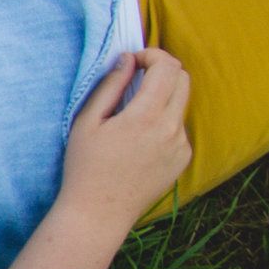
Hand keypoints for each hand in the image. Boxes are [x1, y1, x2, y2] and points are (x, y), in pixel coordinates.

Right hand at [56, 48, 192, 223]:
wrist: (99, 213)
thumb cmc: (84, 167)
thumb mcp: (86, 123)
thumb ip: (110, 86)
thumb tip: (127, 60)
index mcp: (145, 116)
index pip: (167, 67)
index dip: (152, 55)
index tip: (135, 61)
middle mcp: (170, 128)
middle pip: (183, 79)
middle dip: (163, 71)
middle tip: (138, 78)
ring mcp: (181, 144)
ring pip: (182, 103)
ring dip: (163, 97)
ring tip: (135, 113)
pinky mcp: (183, 158)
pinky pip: (179, 127)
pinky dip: (164, 121)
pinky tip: (140, 141)